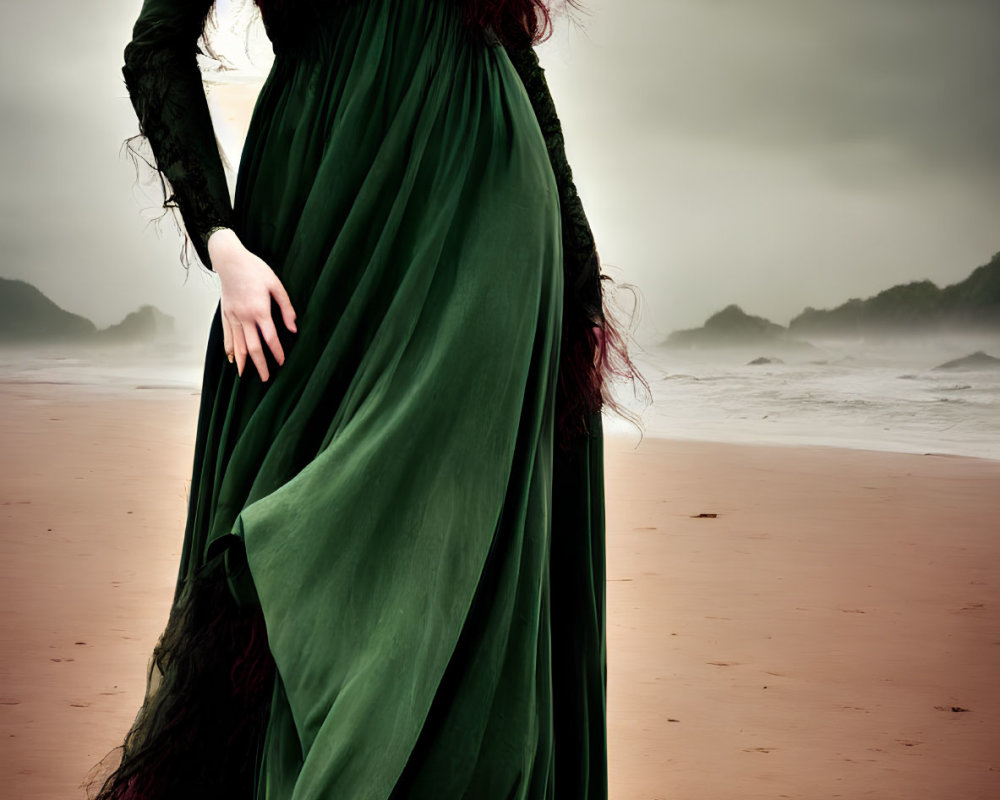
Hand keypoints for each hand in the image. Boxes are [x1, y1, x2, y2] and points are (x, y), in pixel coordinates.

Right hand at [208, 228, 296, 381]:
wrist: (229, 260)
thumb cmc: (255, 269)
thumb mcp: (276, 285)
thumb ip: (286, 308)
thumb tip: (293, 328)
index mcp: (260, 310)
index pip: (270, 338)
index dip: (277, 352)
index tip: (281, 363)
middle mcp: (244, 316)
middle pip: (252, 346)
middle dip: (259, 364)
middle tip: (265, 378)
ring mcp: (232, 316)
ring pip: (237, 344)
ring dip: (242, 361)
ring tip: (245, 375)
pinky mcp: (225, 313)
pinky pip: (227, 335)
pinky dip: (229, 349)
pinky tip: (232, 359)